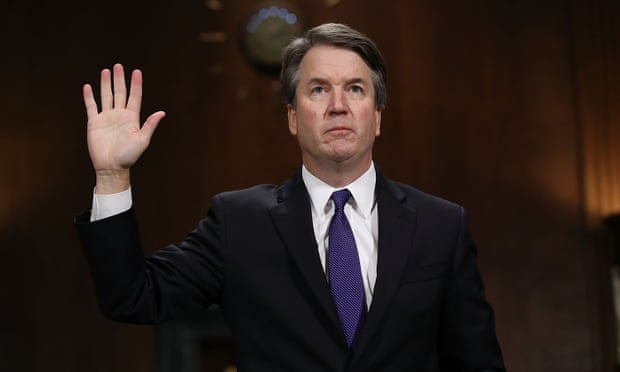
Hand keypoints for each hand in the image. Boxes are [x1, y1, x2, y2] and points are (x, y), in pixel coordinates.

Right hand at [83, 64, 164, 192]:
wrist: (111, 167)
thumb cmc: (129, 156)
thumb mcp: (142, 140)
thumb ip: (150, 125)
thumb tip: (162, 113)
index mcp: (132, 118)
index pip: (135, 97)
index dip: (136, 84)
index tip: (137, 71)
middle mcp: (119, 115)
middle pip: (120, 93)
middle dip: (119, 79)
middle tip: (118, 65)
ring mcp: (107, 118)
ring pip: (106, 96)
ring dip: (106, 84)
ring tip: (106, 71)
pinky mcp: (94, 123)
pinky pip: (91, 107)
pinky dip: (89, 97)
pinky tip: (88, 86)